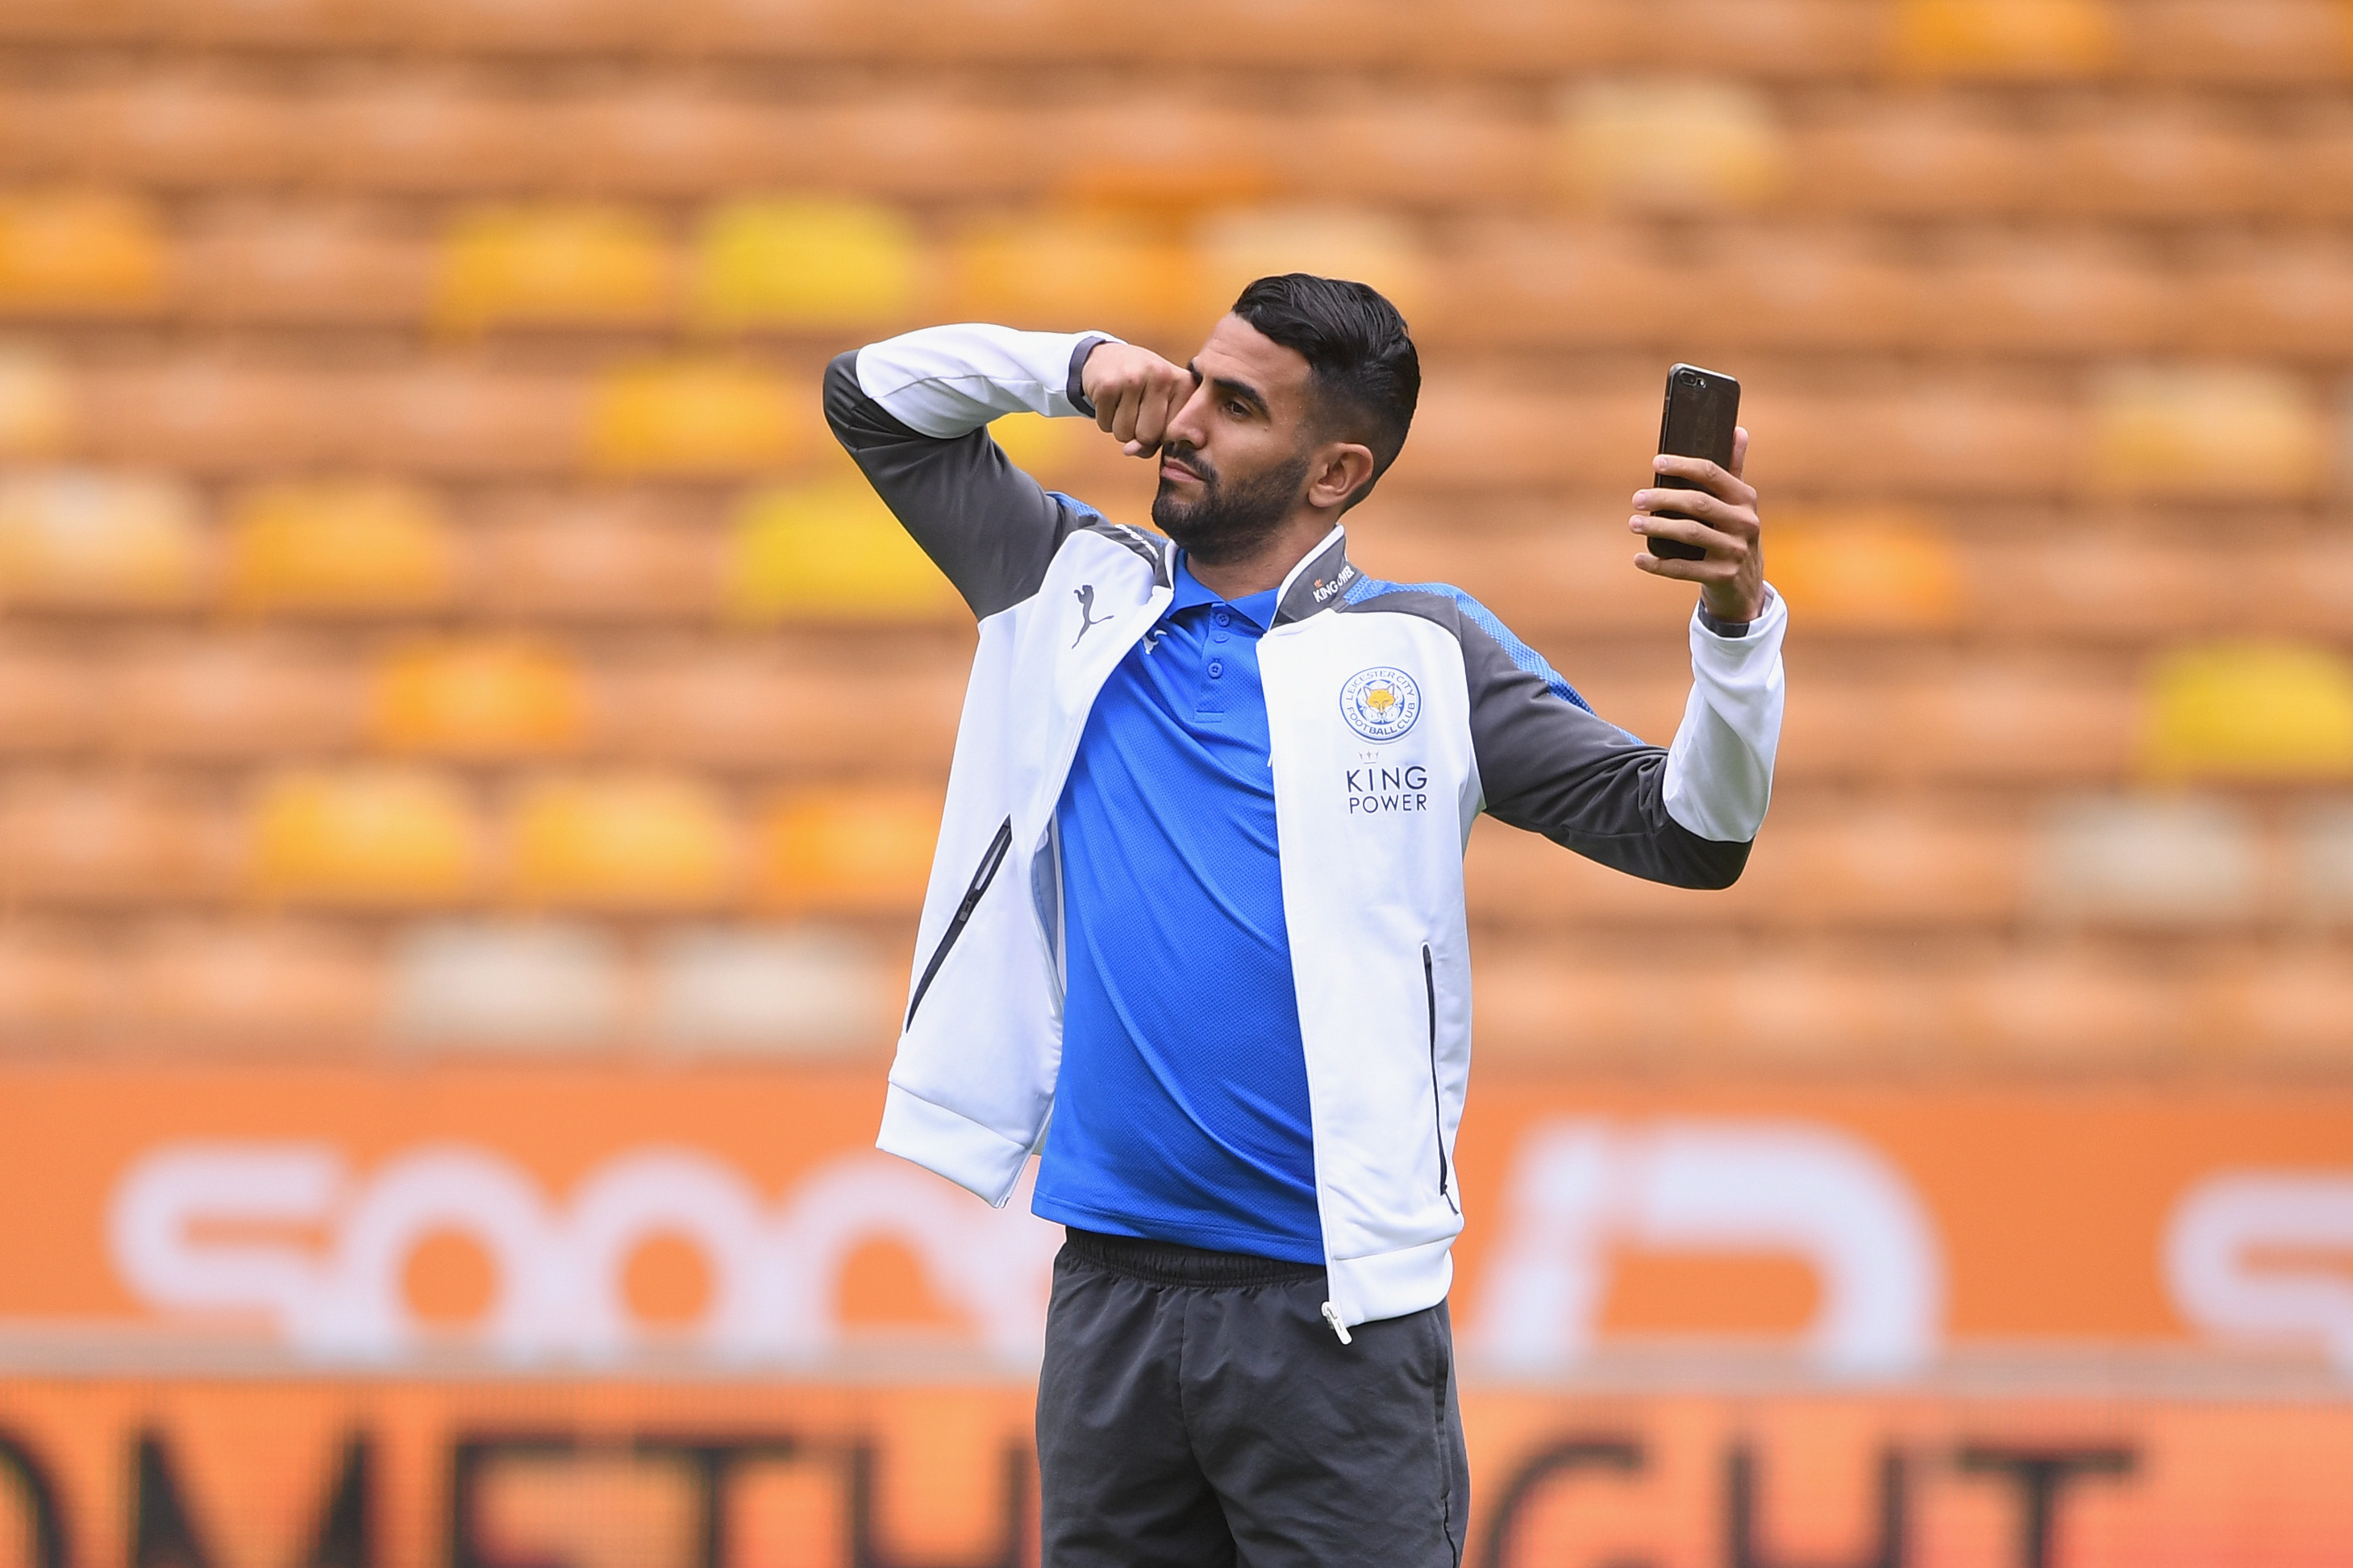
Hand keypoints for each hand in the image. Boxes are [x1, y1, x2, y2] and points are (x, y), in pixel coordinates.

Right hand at [1080, 341, 1194, 457]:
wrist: (1108, 357)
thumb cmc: (1142, 388)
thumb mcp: (1161, 407)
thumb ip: (1157, 438)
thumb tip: (1129, 450)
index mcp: (1184, 383)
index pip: (1173, 436)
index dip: (1160, 436)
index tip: (1157, 417)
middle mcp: (1162, 376)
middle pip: (1148, 436)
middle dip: (1138, 434)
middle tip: (1137, 410)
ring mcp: (1134, 378)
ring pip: (1124, 434)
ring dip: (1120, 427)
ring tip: (1123, 403)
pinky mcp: (1107, 384)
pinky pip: (1105, 425)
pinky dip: (1105, 419)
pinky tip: (1110, 399)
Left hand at [1631, 427, 1764, 624]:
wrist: (1745, 585)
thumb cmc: (1733, 534)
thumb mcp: (1738, 504)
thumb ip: (1734, 469)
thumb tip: (1737, 430)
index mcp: (1745, 498)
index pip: (1712, 473)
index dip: (1682, 465)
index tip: (1656, 463)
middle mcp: (1745, 523)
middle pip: (1697, 503)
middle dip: (1663, 499)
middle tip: (1636, 499)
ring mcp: (1735, 551)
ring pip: (1689, 534)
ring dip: (1657, 527)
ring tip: (1633, 523)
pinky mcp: (1722, 576)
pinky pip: (1684, 569)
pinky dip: (1658, 564)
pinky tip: (1639, 558)